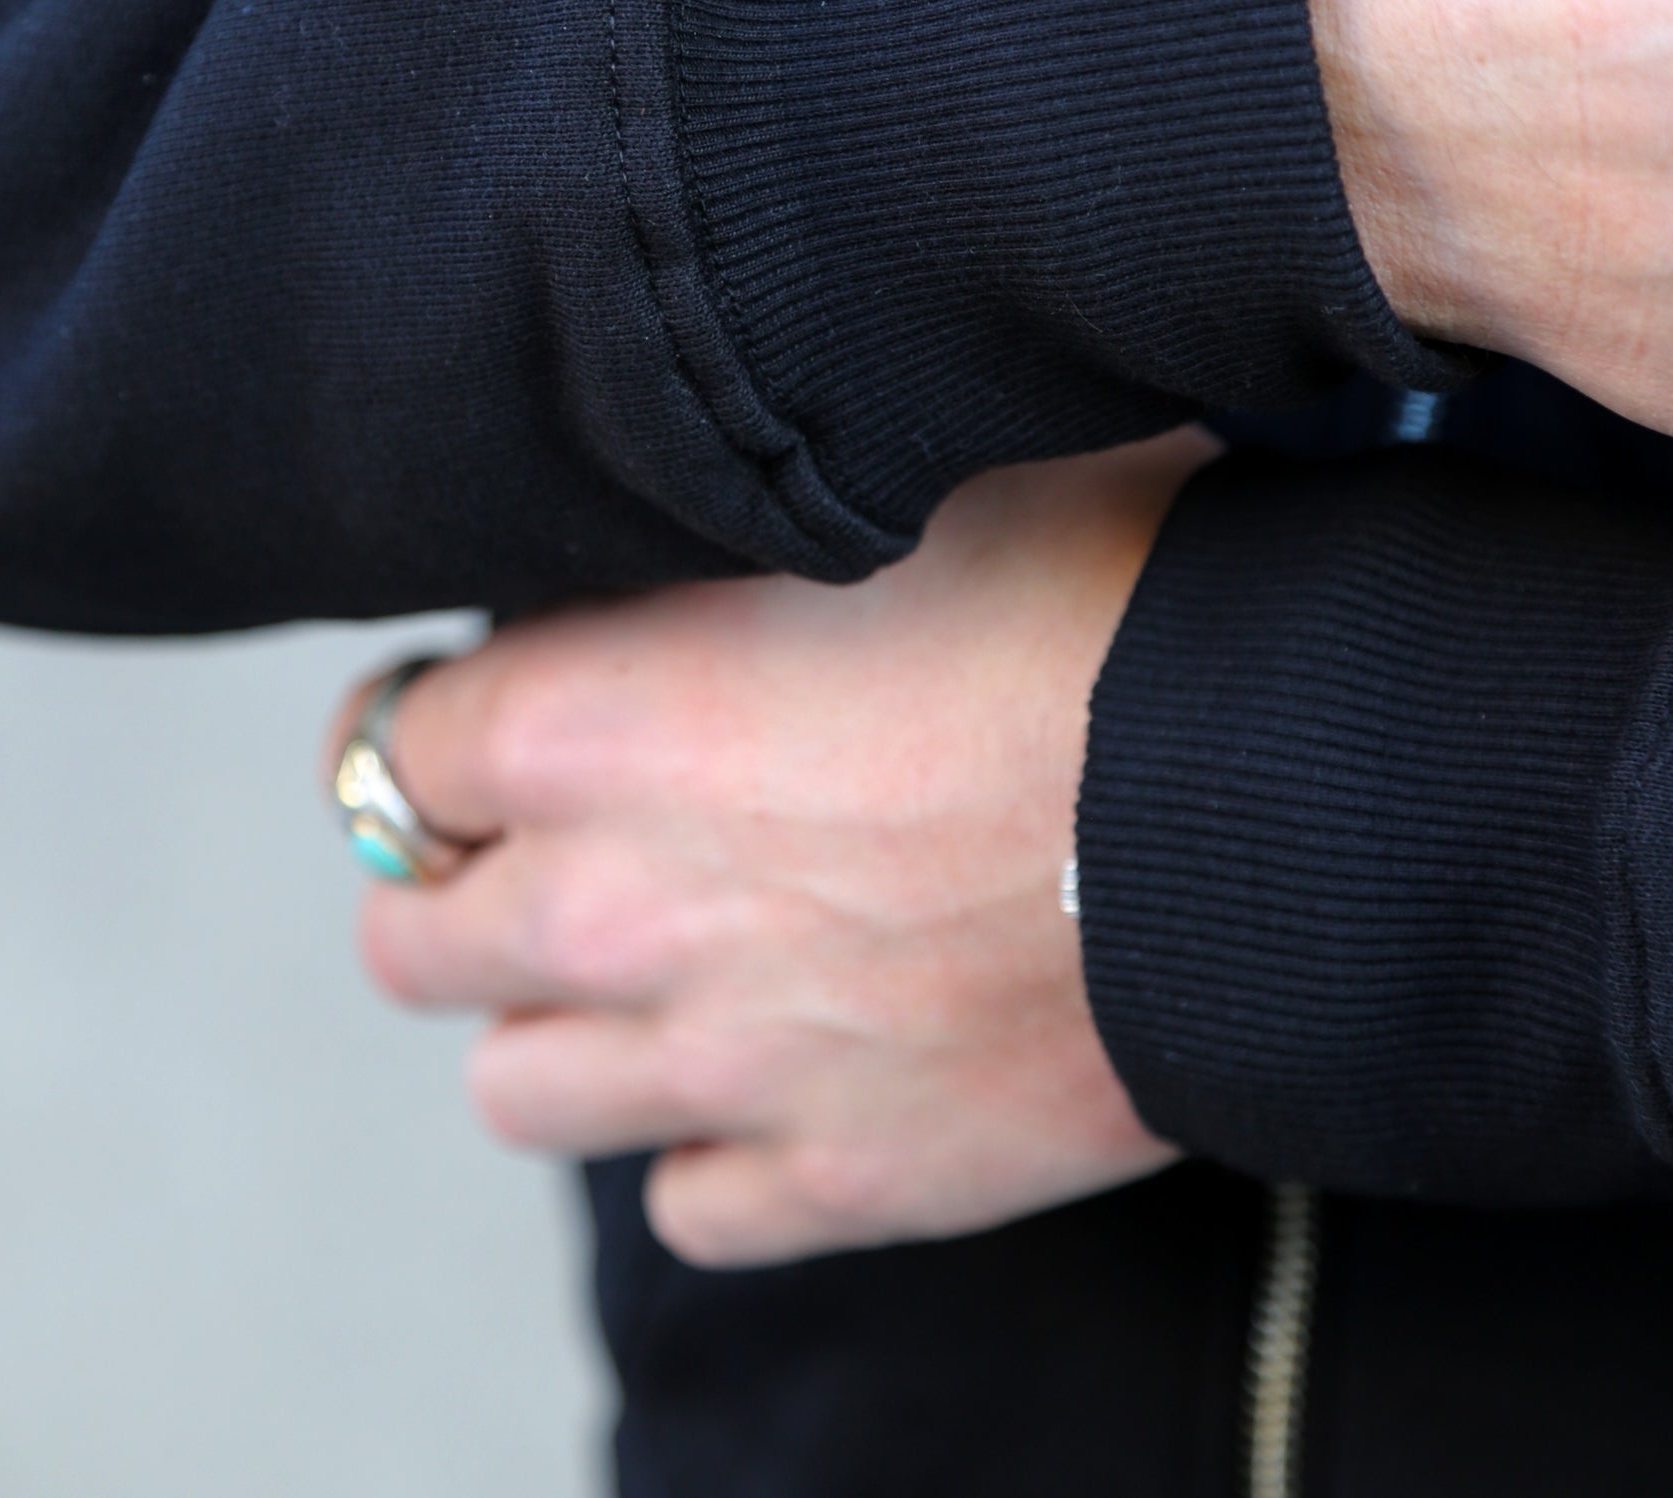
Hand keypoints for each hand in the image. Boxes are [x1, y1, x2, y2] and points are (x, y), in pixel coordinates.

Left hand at [339, 431, 1211, 1266]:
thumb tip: (702, 470)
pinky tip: (775, 1061)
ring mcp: (726, 1064)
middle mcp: (618, 909)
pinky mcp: (846, 1175)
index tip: (507, 697)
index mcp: (596, 721)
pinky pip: (686, 1205)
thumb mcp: (897, 469)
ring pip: (515, 1090)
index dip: (447, 713)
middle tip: (556, 831)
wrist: (1276, 790)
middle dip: (462, 877)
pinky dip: (703, 1146)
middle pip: (410, 934)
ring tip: (648, 957)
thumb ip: (737, 503)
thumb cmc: (1100, 594)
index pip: (396, 743)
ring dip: (554, 1022)